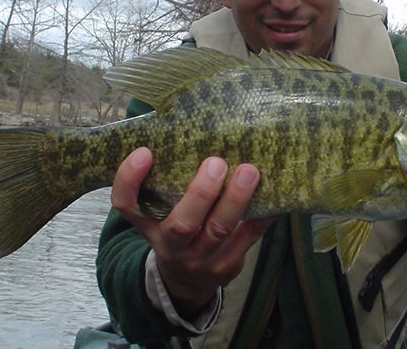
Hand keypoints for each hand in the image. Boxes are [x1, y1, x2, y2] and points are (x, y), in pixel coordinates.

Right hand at [110, 147, 275, 316]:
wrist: (185, 282)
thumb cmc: (174, 228)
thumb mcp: (160, 212)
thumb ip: (167, 180)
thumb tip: (185, 123)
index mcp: (147, 224)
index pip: (127, 204)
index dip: (130, 179)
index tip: (145, 151)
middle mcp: (169, 244)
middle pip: (181, 224)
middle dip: (201, 193)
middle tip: (215, 163)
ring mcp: (200, 258)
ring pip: (218, 231)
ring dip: (235, 200)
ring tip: (250, 171)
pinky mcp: (229, 263)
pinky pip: (250, 236)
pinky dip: (265, 212)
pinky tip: (279, 192)